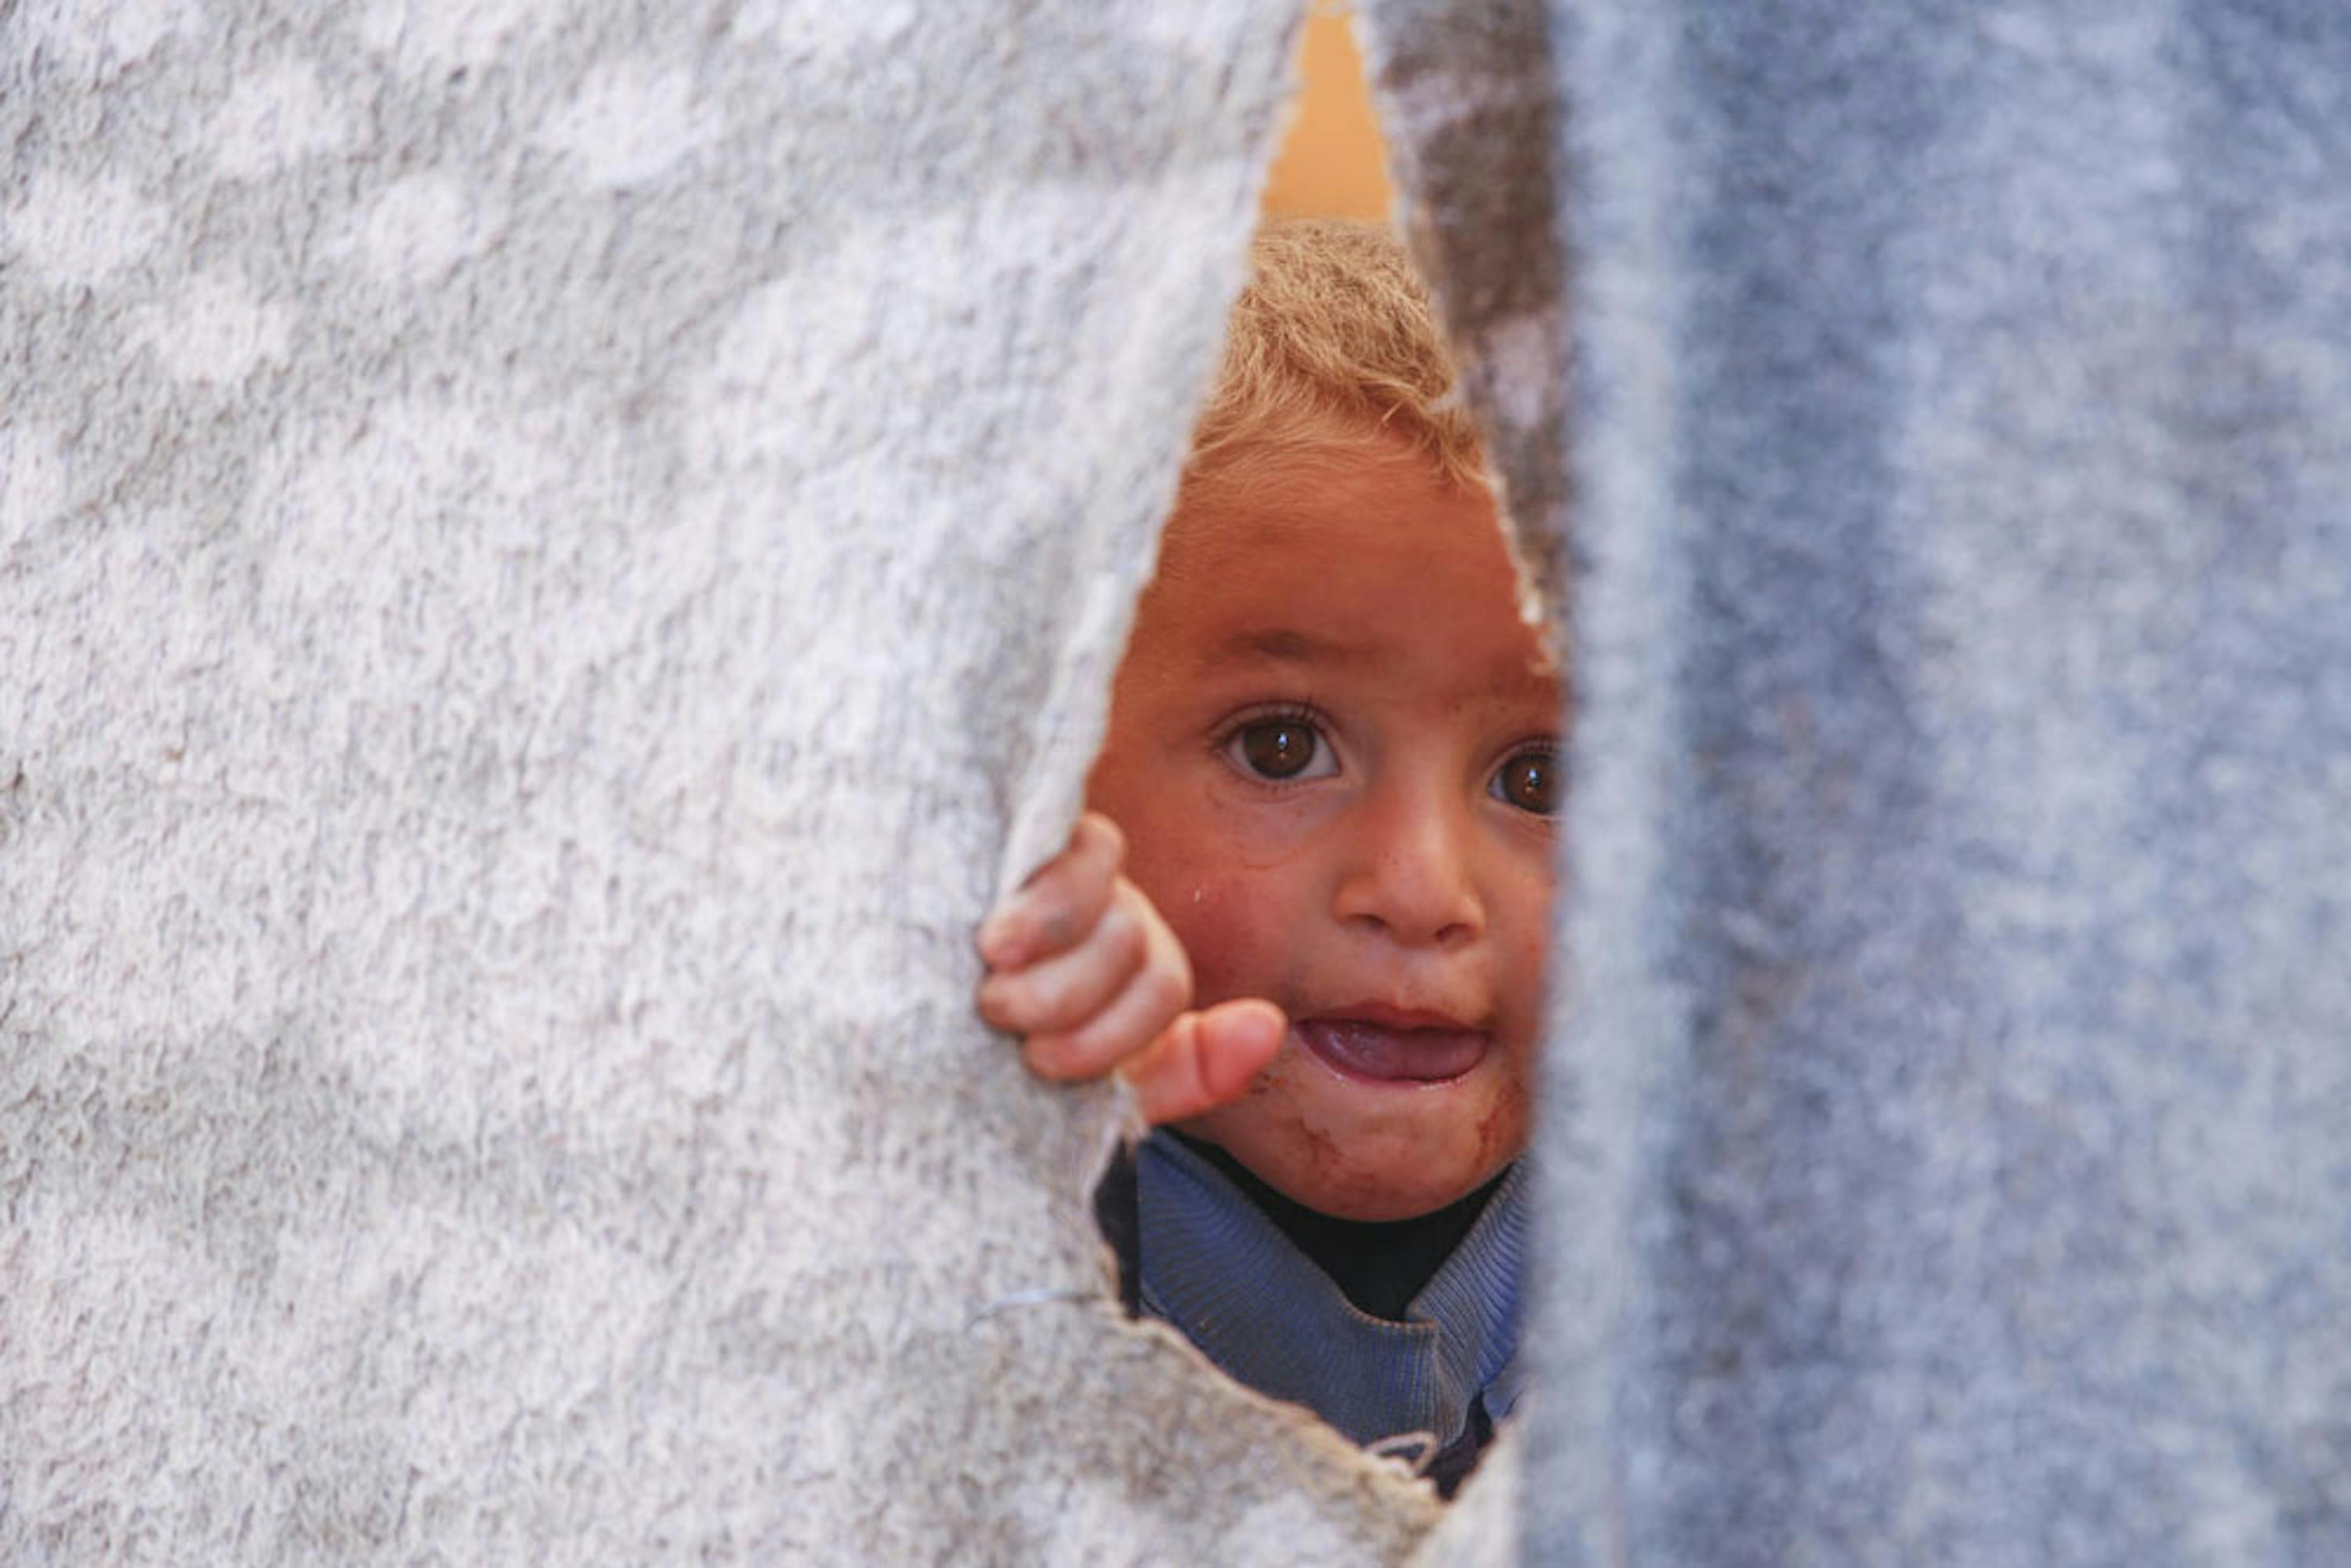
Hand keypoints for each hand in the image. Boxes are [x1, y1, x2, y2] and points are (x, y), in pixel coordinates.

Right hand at [976, 812, 1285, 1123]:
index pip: (1162, 978)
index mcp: (1126, 956)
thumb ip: (1187, 1070)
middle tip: (1004, 1019)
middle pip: (1131, 932)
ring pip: (1094, 879)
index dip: (1116, 1031)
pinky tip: (985, 930)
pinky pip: (1049, 832)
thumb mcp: (1096, 1087)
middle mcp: (1098, 902)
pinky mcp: (998, 838)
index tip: (1042, 1065)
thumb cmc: (990, 1068)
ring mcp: (1046, 865)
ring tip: (989, 974)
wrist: (880, 1043)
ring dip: (1049, 935)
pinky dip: (1033, 891)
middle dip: (1070, 993)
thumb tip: (1270, 1023)